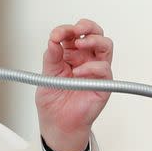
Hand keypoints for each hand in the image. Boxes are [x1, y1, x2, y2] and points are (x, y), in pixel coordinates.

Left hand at [36, 19, 113, 150]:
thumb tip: (53, 40)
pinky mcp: (103, 84)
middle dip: (86, 26)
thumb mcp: (47, 76)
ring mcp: (96, 71)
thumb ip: (51, 58)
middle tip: (75, 30)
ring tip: (79, 44)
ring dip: (93, 40)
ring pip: (105, 46)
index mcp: (71, 55)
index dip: (66, 30)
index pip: (73, 35)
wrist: (57, 124)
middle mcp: (86, 60)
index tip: (55, 35)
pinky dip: (92, 66)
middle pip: (95, 34)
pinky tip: (78, 71)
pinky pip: (104, 68)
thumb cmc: (53, 102)